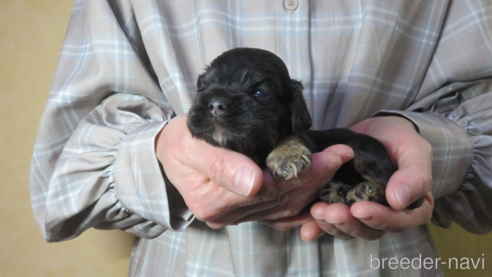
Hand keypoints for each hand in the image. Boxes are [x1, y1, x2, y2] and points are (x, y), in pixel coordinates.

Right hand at [156, 114, 353, 228]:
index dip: (302, 173)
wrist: (170, 151)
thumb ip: (220, 164)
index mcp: (213, 201)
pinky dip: (301, 198)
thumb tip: (253, 182)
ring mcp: (237, 216)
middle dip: (315, 177)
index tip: (329, 155)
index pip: (267, 189)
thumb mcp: (191, 144)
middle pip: (280, 199)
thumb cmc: (179, 141)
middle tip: (341, 155)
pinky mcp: (244, 211)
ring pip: (284, 206)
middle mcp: (227, 215)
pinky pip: (279, 210)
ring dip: (313, 186)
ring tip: (335, 162)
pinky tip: (319, 186)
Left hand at [300, 116, 433, 240]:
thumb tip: (399, 201)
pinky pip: (329, 222)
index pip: (398, 222)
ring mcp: (360, 212)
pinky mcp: (340, 206)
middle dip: (349, 223)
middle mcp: (385, 215)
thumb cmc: (400, 139)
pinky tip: (306, 229)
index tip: (360, 209)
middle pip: (369, 230)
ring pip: (347, 229)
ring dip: (331, 225)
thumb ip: (414, 175)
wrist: (376, 130)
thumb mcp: (413, 149)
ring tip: (318, 211)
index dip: (379, 219)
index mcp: (410, 208)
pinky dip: (317, 228)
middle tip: (332, 212)